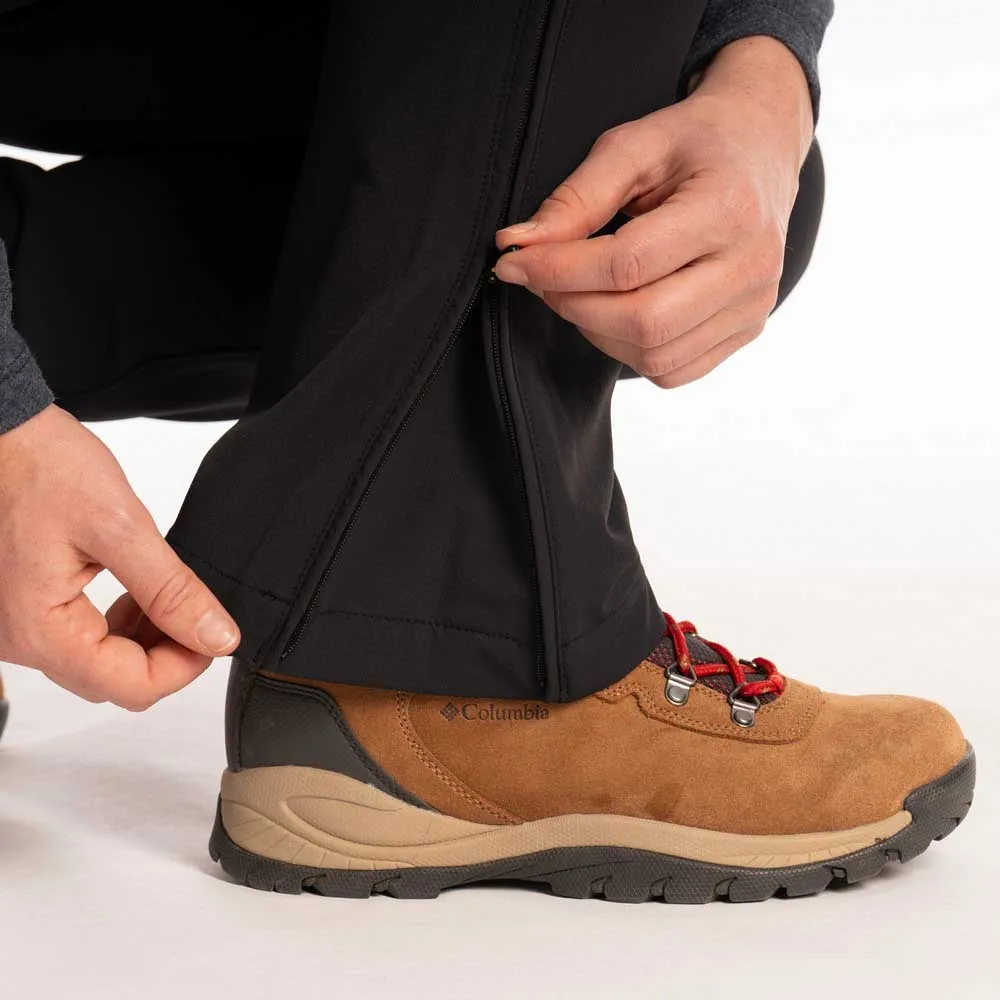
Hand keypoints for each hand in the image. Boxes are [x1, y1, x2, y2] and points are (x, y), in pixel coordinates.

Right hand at [0, 404, 239, 709]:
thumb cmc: (40, 465)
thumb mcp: (120, 526)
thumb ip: (171, 589)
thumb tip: (216, 637)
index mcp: (39, 630)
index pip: (130, 687)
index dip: (184, 666)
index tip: (214, 634)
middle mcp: (17, 641)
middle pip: (112, 680)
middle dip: (165, 652)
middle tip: (195, 609)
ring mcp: (13, 628)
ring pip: (95, 663)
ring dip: (141, 639)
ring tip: (165, 594)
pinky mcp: (18, 608)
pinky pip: (75, 638)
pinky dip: (114, 625)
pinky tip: (133, 590)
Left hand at [493, 36, 813, 387]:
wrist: (761, 149)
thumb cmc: (694, 143)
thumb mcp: (633, 147)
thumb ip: (575, 198)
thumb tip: (518, 247)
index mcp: (729, 208)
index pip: (628, 264)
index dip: (559, 270)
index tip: (514, 262)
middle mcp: (752, 266)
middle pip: (643, 321)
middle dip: (574, 305)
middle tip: (542, 279)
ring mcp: (754, 306)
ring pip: (654, 355)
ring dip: (596, 331)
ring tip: (579, 291)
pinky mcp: (746, 331)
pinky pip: (672, 370)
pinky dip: (629, 351)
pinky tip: (617, 311)